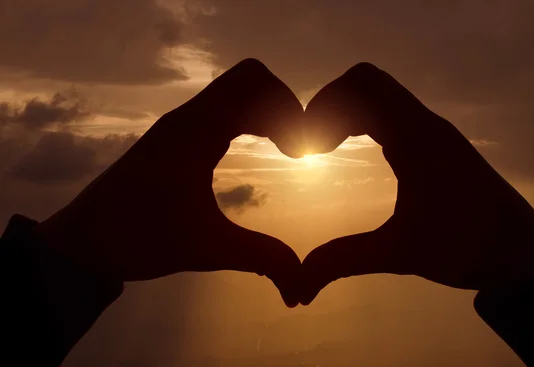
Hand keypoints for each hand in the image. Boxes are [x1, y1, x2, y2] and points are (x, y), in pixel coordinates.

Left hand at [35, 59, 303, 306]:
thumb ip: (260, 258)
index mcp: (194, 133)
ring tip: (286, 149)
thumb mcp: (205, 250)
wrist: (83, 242)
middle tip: (298, 148)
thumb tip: (302, 285)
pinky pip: (222, 107)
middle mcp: (187, 118)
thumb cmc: (137, 240)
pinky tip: (256, 148)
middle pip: (250, 79)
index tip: (301, 153)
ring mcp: (179, 123)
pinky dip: (249, 118)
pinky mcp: (175, 135)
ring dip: (267, 111)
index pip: (254, 84)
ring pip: (235, 90)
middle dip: (284, 106)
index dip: (290, 110)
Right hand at [301, 63, 533, 303]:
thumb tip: (299, 288)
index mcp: (417, 139)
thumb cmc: (469, 248)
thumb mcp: (402, 254)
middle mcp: (425, 123)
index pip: (361, 87)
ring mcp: (433, 129)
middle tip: (309, 147)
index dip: (322, 108)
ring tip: (323, 148)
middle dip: (328, 106)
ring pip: (379, 93)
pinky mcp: (436, 141)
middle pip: (366, 81)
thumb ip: (345, 260)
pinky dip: (362, 119)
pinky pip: (391, 111)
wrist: (525, 253)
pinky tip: (352, 150)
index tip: (305, 150)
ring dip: (345, 111)